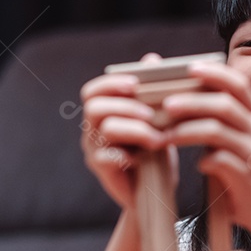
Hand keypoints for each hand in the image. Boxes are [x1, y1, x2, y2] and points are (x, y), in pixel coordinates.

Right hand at [79, 53, 170, 209]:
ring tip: (159, 139)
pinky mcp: (101, 171)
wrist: (155, 191)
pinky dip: (128, 155)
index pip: (93, 91)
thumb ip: (151, 91)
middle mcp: (92, 129)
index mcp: (103, 113)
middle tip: (152, 115)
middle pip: (94, 107)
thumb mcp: (157, 119)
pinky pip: (107, 157)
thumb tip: (152, 58)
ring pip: (106, 130)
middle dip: (126, 107)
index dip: (111, 83)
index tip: (135, 84)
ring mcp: (93, 150)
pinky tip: (145, 158)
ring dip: (136, 130)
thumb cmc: (155, 151)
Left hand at [162, 61, 250, 235]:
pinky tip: (194, 165)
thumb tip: (180, 97)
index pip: (238, 84)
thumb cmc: (241, 170)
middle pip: (224, 105)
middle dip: (192, 102)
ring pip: (217, 131)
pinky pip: (220, 160)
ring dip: (186, 131)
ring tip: (164, 135)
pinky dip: (202, 160)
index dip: (215, 73)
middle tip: (166, 104)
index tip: (190, 68)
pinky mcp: (246, 175)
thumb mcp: (235, 138)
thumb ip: (216, 119)